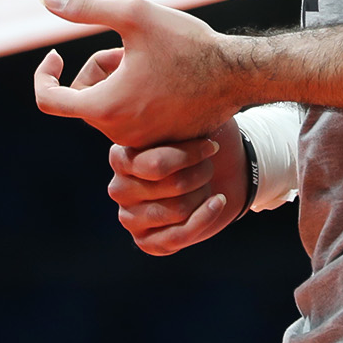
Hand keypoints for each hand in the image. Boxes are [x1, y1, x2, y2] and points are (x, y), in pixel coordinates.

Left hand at [31, 0, 241, 145]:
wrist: (239, 73)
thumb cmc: (188, 42)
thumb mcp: (134, 14)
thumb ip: (85, 7)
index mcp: (106, 108)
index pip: (49, 99)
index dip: (45, 74)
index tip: (56, 54)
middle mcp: (120, 134)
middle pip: (85, 97)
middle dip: (98, 68)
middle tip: (126, 46)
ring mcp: (142, 143)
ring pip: (109, 106)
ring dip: (118, 80)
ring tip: (150, 59)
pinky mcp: (161, 143)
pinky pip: (132, 118)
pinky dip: (137, 96)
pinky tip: (164, 77)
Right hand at [105, 126, 246, 254]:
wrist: (223, 173)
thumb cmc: (203, 142)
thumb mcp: (195, 120)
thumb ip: (181, 113)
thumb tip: (179, 100)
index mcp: (121, 156)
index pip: (154, 163)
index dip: (189, 155)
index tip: (212, 146)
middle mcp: (119, 187)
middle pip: (167, 186)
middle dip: (199, 173)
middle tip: (210, 165)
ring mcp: (130, 217)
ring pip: (175, 211)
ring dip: (202, 194)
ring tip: (209, 183)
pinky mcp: (147, 242)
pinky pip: (176, 237)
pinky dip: (204, 218)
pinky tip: (217, 201)